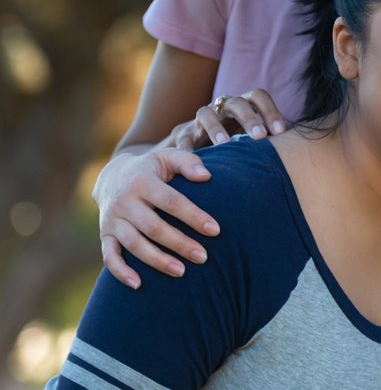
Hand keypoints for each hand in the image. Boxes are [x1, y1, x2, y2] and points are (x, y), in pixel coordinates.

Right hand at [94, 149, 218, 287]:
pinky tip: (138, 285)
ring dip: (157, 260)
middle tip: (203, 257)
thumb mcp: (167, 157)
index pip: (171, 202)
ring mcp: (112, 220)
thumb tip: (207, 176)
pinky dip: (121, 272)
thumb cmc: (151, 168)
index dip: (193, 216)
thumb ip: (188, 163)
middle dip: (180, 244)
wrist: (112, 176)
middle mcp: (125, 202)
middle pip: (154, 227)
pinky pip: (109, 256)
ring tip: (182, 272)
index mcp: (143, 182)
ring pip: (134, 244)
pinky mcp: (105, 234)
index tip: (215, 230)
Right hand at [172, 89, 286, 149]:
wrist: (194, 143)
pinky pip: (182, 138)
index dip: (270, 110)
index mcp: (243, 104)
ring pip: (206, 113)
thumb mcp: (252, 135)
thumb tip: (299, 148)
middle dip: (249, 118)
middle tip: (260, 137)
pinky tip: (191, 158)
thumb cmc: (233, 138)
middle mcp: (222, 107)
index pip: (258, 96)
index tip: (281, 132)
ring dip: (216, 128)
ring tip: (224, 145)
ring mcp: (200, 118)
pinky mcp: (181, 133)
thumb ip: (271, 137)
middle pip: (236, 103)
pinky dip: (185, 148)